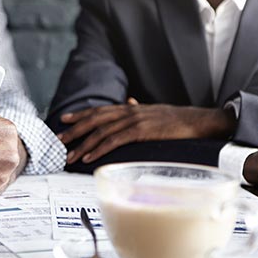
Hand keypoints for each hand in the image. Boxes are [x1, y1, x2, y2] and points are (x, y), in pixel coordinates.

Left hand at [58, 99, 235, 163]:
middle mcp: (129, 111)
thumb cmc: (178, 120)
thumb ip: (139, 108)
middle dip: (74, 129)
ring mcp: (134, 120)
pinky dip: (98, 149)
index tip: (64, 120)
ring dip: (82, 144)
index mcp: (130, 107)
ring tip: (69, 154)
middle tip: (58, 139)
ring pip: (101, 132)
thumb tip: (130, 101)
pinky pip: (114, 141)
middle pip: (95, 120)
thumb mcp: (154, 112)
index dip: (80, 114)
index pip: (100, 110)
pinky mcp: (141, 132)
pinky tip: (88, 157)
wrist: (199, 120)